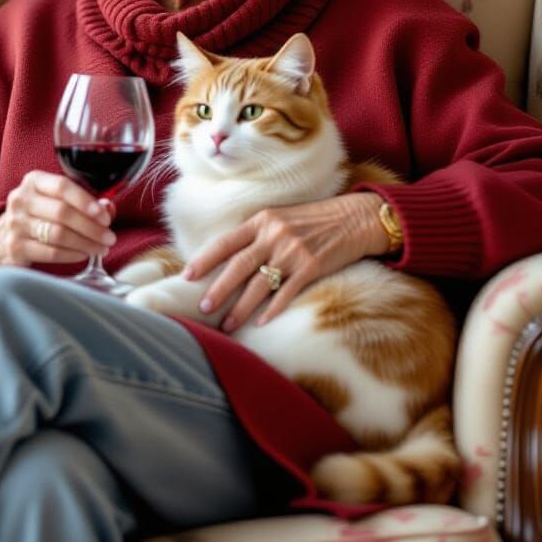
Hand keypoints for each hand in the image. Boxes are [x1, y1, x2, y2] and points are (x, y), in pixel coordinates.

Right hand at [0, 171, 115, 267]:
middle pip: (62, 213)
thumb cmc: (38, 214)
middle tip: (109, 237)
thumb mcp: (56, 200)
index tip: (105, 216)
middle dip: (91, 227)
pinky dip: (72, 255)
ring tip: (101, 248)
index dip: (86, 201)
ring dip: (85, 243)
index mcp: (34, 181)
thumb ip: (83, 201)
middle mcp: (21, 199)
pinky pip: (50, 252)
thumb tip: (108, 208)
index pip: (62, 186)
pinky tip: (84, 255)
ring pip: (58, 234)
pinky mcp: (15, 247)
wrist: (0, 237)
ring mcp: (16, 224)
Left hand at [184, 193, 390, 331]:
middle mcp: (274, 234)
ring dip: (241, 307)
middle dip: (218, 289)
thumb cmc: (313, 220)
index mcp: (262, 220)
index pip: (225, 242)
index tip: (188, 276)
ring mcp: (293, 251)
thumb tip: (228, 260)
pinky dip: (273, 310)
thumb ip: (256, 235)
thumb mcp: (281, 218)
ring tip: (227, 324)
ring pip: (259, 284)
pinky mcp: (312, 267)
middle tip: (203, 308)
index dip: (204, 260)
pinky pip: (287, 293)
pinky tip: (260, 323)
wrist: (354, 218)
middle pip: (238, 266)